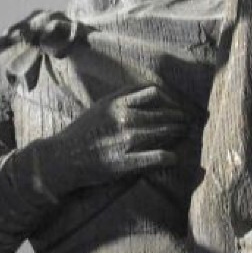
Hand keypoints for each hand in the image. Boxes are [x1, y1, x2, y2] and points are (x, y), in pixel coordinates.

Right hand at [34, 84, 187, 195]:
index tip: (174, 105)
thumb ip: (122, 97)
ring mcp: (126, 141)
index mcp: (118, 103)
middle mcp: (124, 118)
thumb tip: (148, 91)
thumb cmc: (82, 131)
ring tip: (185, 133)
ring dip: (178, 132)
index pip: (154, 93)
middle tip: (188, 121)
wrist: (63, 157)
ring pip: (163, 132)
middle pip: (163, 114)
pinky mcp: (126, 162)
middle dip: (179, 117)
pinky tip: (174, 157)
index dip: (169, 99)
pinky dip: (168, 157)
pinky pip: (155, 158)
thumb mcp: (100, 106)